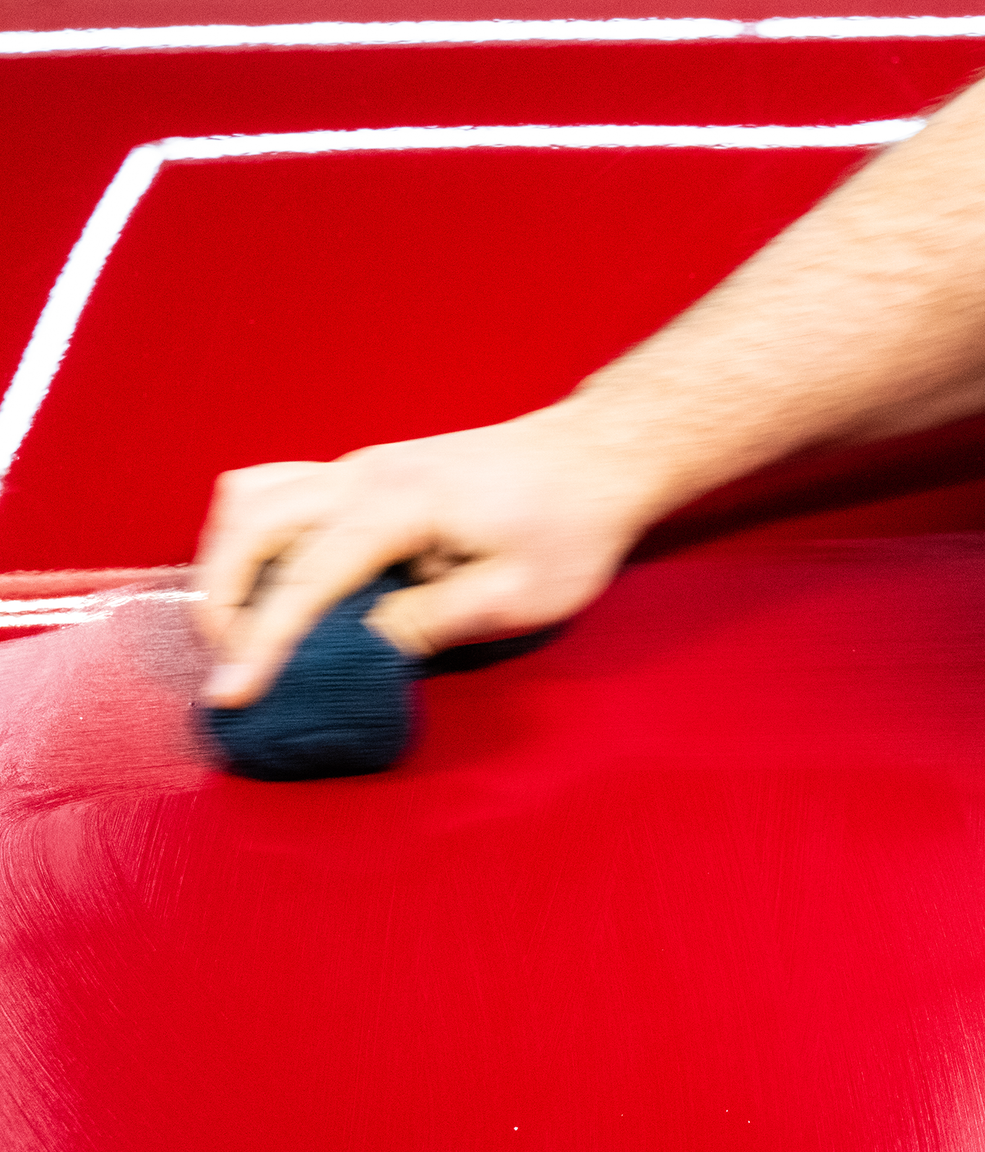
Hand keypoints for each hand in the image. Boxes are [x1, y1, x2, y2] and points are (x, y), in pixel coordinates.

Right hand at [195, 407, 666, 706]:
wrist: (596, 456)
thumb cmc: (570, 528)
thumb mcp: (514, 596)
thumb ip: (429, 621)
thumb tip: (357, 650)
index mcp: (399, 506)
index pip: (305, 578)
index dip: (262, 642)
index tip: (231, 696)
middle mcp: (363, 473)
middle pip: (248, 520)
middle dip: (221, 597)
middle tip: (232, 667)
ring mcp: (360, 466)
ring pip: (251, 496)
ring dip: (228, 562)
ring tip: (242, 630)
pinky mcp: (366, 472)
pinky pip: (278, 493)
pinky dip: (255, 540)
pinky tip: (275, 588)